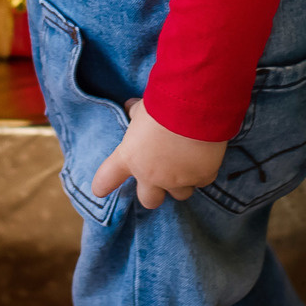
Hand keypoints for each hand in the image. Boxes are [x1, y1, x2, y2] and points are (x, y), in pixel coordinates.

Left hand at [89, 99, 226, 209]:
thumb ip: (135, 113)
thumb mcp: (143, 108)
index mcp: (130, 157)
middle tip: (160, 176)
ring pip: (180, 195)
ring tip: (187, 164)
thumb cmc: (162, 104)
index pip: (106, 179)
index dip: (103, 185)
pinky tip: (204, 156)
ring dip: (181, 183)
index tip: (101, 189)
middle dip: (154, 192)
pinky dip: (202, 171)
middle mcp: (151, 175)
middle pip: (149, 201)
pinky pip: (202, 181)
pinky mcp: (201, 177)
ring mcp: (177, 179)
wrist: (193, 107)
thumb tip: (129, 107)